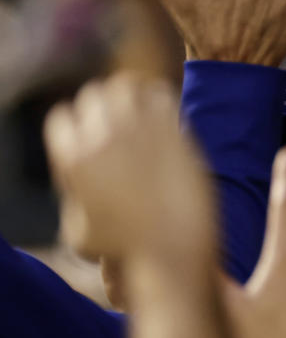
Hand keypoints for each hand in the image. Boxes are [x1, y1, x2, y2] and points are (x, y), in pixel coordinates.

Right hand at [42, 73, 214, 267]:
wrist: (171, 249)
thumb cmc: (127, 251)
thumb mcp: (80, 233)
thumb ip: (72, 199)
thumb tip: (76, 180)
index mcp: (71, 158)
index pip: (62, 118)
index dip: (76, 124)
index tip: (92, 133)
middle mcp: (100, 137)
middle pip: (93, 95)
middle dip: (104, 105)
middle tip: (120, 118)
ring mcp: (137, 130)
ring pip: (125, 86)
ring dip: (132, 94)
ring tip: (141, 107)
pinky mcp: (171, 130)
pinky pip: (160, 94)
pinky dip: (160, 97)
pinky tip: (165, 111)